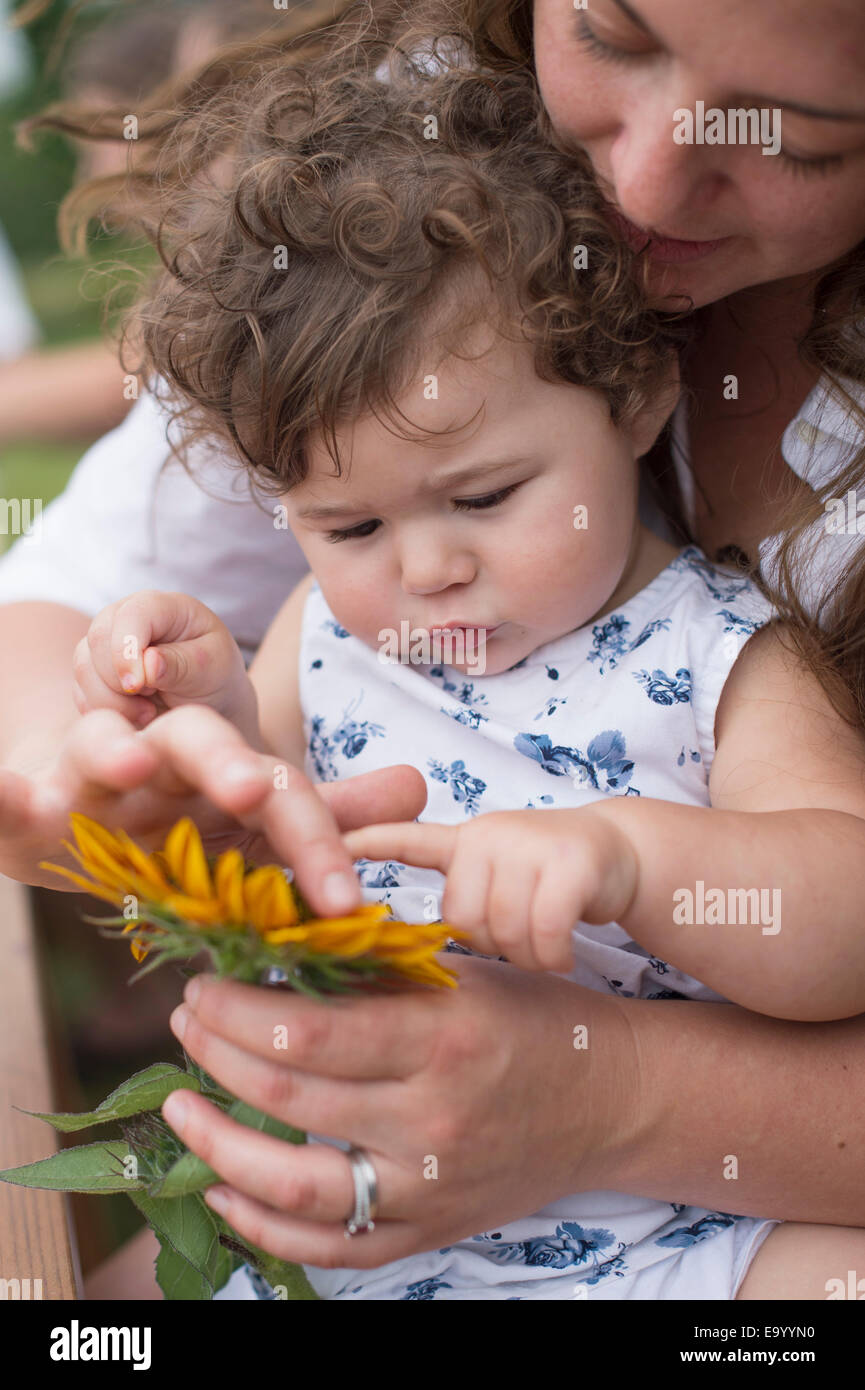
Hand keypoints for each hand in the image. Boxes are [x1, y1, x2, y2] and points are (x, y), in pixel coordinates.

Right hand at [0, 704, 426, 912]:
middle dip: (227, 765)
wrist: (79, 793)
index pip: (279, 788)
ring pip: (105, 744)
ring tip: (128, 757)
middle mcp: (161, 759)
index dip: (315, 836)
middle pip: (200, 746)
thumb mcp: (246, 819)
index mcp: (220, 768)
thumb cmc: (175, 812)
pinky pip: (4, 800)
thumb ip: (323, 813)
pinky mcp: (28, 805)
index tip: (347, 898)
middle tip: (252, 788)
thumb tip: (418, 788)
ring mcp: (92, 776)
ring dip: (116, 747)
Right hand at [72, 590, 251, 732]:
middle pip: (98, 637)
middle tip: (149, 704)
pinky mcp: (93, 671)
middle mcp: (127, 617)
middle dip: (118, 679)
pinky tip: (133, 718)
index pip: (132, 614)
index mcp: (164, 606)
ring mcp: (106, 643)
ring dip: (110, 700)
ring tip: (146, 714)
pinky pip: (80, 690)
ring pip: (83, 666)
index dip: (127, 648)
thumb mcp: (212, 671)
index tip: (137, 685)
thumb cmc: (214, 679)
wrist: (204, 704)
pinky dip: (102, 710)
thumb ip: (182, 664)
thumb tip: (148, 663)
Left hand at [162, 955, 642, 1271]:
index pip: (309, 1030)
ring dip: (218, 1146)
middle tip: (185, 1024)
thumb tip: (275, 955)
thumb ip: (374, 970)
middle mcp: (430, 1117)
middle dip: (216, 1056)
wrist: (610, 1099)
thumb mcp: (461, 973)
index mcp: (440, 1036)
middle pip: (290, 1097)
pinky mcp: (428, 1229)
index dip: (237, 1011)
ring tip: (179, 1107)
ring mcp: (427, 1184)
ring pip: (295, 1185)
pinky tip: (223, 1187)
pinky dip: (264, 1224)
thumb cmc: (533, 1018)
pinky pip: (331, 1245)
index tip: (203, 988)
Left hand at [343, 808, 637, 971]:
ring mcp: (530, 843)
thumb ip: (456, 898)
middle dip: (489, 944)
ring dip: (527, 954)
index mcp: (463, 842)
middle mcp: (490, 834)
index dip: (366, 844)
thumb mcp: (493, 878)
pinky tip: (564, 955)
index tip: (329, 856)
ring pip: (504, 929)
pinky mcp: (571, 861)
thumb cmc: (548, 881)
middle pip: (462, 917)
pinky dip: (554, 954)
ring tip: (544, 947)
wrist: (622, 852)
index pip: (407, 839)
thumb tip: (386, 958)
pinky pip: (545, 931)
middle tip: (516, 946)